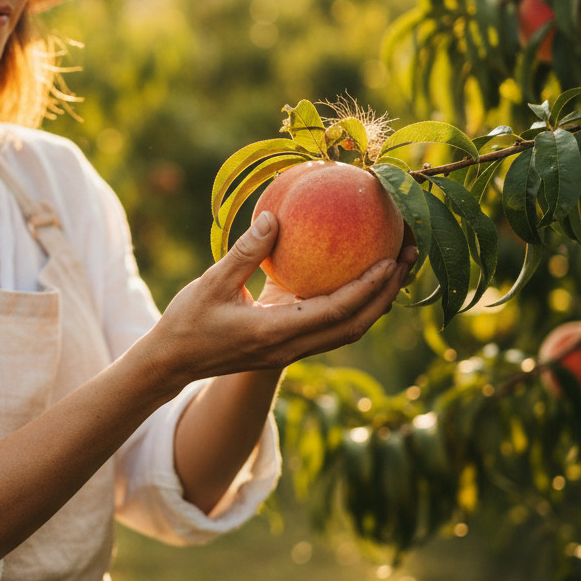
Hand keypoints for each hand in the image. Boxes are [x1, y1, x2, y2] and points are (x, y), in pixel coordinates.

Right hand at [148, 211, 415, 386]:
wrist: (173, 363)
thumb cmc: (187, 322)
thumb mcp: (211, 283)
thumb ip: (245, 253)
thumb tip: (273, 218)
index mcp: (276, 332)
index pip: (337, 311)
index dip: (369, 286)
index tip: (391, 258)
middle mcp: (290, 347)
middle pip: (355, 325)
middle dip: (387, 294)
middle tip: (407, 257)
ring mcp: (290, 351)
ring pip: (347, 331)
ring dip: (375, 303)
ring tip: (393, 268)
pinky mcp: (286, 347)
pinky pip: (330, 327)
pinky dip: (351, 306)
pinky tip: (354, 278)